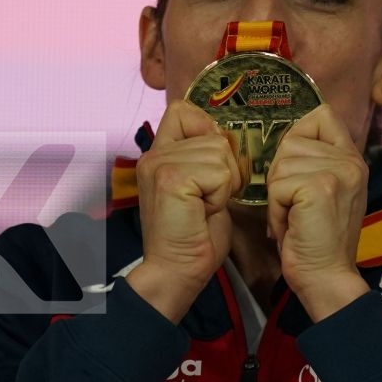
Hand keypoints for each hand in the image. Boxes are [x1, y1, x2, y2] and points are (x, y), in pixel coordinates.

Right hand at [126, 100, 243, 322]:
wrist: (176, 270)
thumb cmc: (194, 236)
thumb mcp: (203, 187)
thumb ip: (208, 159)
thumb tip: (227, 138)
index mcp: (159, 154)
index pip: (183, 110)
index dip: (206, 129)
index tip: (212, 164)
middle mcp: (154, 154)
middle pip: (213, 135)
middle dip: (225, 168)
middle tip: (208, 199)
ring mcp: (159, 164)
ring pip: (219, 153)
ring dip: (223, 184)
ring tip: (204, 207)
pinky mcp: (171, 178)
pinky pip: (219, 172)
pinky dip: (220, 195)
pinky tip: (203, 212)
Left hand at [266, 105, 371, 320]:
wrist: (326, 277)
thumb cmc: (316, 240)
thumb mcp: (325, 192)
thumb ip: (315, 162)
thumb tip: (284, 137)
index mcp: (353, 158)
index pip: (321, 115)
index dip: (298, 133)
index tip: (294, 166)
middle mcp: (351, 160)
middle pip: (291, 140)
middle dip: (281, 175)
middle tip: (294, 206)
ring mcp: (338, 171)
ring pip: (281, 163)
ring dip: (277, 195)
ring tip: (293, 218)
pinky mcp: (320, 187)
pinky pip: (278, 185)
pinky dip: (276, 209)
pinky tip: (291, 226)